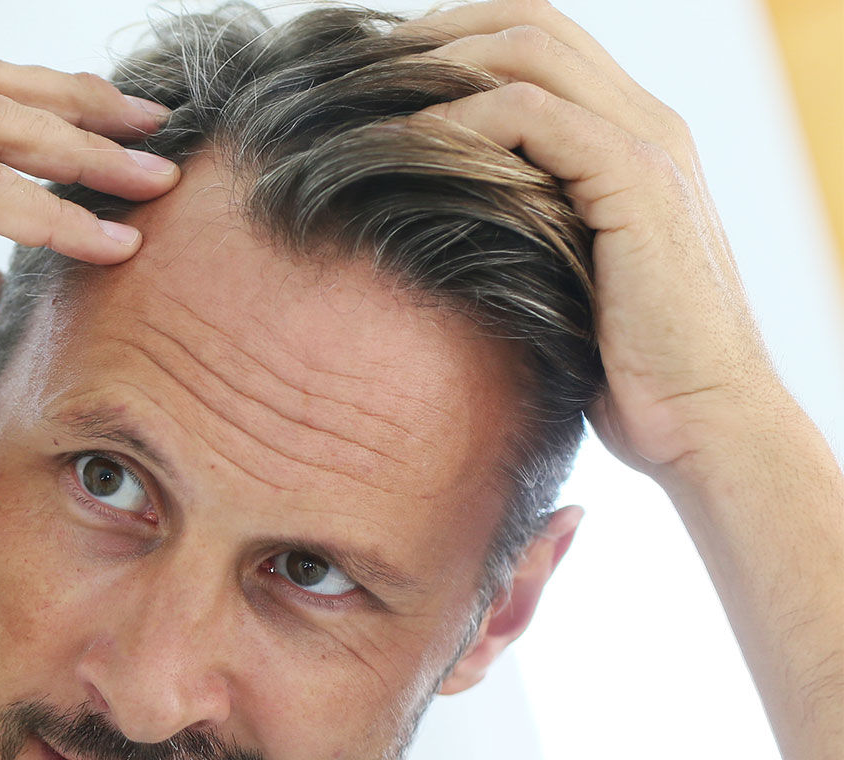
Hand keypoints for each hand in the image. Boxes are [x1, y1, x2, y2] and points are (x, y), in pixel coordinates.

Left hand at [409, 0, 784, 479]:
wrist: (704, 421)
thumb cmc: (620, 369)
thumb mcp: (555, 274)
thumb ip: (515, 222)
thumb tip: (418, 212)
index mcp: (632, 133)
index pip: (538, 37)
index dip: (453, 40)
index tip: (377, 78)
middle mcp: (647, 121)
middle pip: (528, 22)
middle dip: (432, 37)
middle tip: (354, 75)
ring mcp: (648, 145)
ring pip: (527, 50)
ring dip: (434, 68)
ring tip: (365, 105)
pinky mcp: (636, 181)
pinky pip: (530, 114)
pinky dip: (458, 122)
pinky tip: (404, 150)